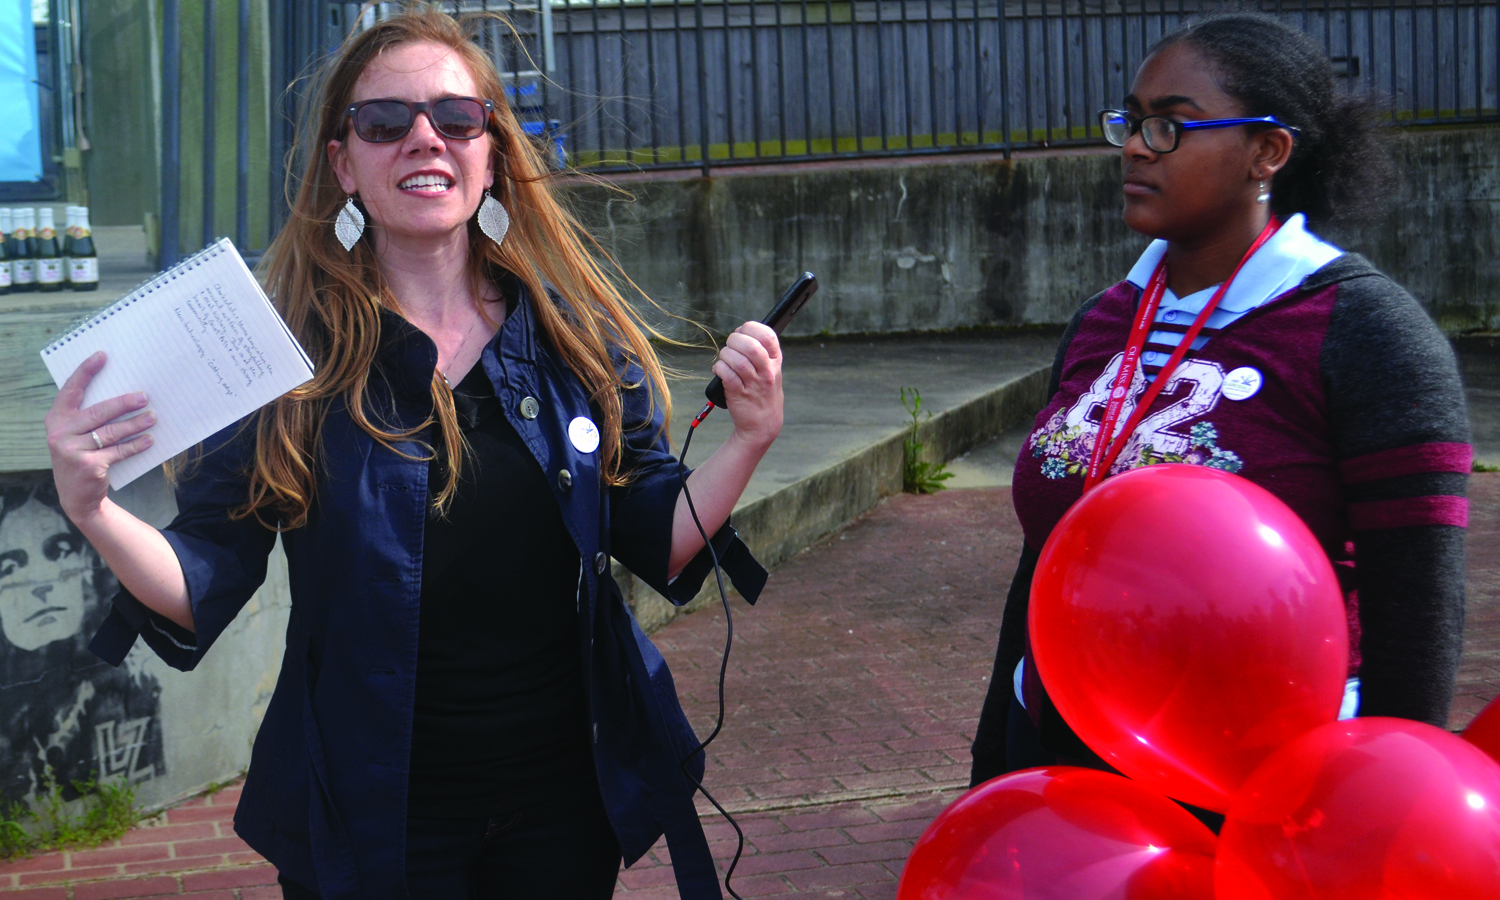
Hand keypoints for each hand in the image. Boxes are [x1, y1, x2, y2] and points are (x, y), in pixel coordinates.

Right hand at [45, 352, 155, 523]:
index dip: (86, 372)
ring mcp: (71, 450)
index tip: (103, 355)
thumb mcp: (77, 435)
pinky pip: (118, 451)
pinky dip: (136, 445)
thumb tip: (126, 394)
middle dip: (124, 403)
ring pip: (110, 432)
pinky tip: (150, 440)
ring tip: (153, 417)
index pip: (71, 390)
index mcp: (56, 419)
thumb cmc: (82, 456)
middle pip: (97, 411)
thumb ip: (89, 417)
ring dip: (135, 424)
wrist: (76, 496)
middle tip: (145, 396)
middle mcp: (60, 433)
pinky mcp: (88, 465)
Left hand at [713, 322, 783, 451]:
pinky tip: (719, 370)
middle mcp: (767, 372)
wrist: (762, 425)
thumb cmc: (763, 394)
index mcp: (775, 362)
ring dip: (725, 355)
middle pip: (751, 346)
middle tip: (730, 345)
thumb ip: (759, 352)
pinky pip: (727, 375)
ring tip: (724, 359)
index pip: (768, 336)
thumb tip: (739, 332)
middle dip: (735, 340)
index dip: (751, 328)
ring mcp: (754, 384)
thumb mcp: (771, 372)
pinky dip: (719, 368)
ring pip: (737, 360)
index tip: (742, 331)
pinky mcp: (739, 394)